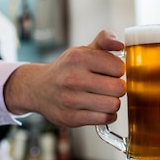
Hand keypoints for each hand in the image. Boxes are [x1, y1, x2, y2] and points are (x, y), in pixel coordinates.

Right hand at [4, 30, 125, 127]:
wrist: (39, 88)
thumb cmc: (67, 69)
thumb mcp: (83, 50)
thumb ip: (104, 40)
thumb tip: (120, 44)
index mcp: (79, 58)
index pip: (119, 67)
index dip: (118, 70)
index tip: (111, 72)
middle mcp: (73, 78)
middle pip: (119, 88)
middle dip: (118, 87)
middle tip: (108, 86)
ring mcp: (71, 100)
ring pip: (113, 105)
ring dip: (113, 102)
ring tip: (104, 97)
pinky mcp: (71, 118)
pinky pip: (104, 118)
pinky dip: (107, 115)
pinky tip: (99, 108)